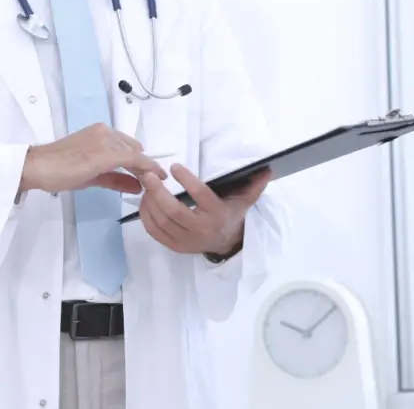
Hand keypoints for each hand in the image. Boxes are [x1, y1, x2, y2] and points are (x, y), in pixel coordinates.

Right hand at [19, 123, 167, 194]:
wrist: (39, 167)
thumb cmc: (59, 170)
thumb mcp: (92, 176)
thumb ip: (115, 179)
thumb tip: (137, 186)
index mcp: (100, 132)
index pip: (127, 146)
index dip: (141, 161)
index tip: (151, 173)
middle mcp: (105, 132)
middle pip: (134, 148)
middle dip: (144, 165)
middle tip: (151, 182)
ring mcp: (106, 140)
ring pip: (135, 153)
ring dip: (146, 168)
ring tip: (155, 183)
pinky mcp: (106, 152)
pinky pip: (133, 159)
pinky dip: (145, 168)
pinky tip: (152, 178)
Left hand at [138, 164, 271, 254]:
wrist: (226, 243)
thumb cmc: (231, 215)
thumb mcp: (244, 200)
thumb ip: (253, 185)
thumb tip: (267, 169)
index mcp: (217, 214)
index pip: (200, 196)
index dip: (187, 180)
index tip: (174, 167)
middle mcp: (201, 229)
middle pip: (173, 211)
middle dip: (157, 192)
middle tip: (148, 175)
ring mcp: (186, 240)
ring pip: (161, 221)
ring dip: (149, 202)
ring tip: (146, 185)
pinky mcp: (175, 246)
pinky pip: (154, 232)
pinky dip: (146, 216)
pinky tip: (145, 201)